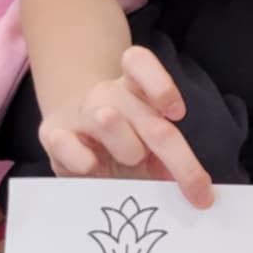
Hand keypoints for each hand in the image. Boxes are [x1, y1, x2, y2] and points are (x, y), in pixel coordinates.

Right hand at [39, 46, 212, 207]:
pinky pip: (68, 145)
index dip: (160, 84)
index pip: (138, 62)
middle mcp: (107, 94)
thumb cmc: (122, 146)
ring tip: (129, 162)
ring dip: (129, 149)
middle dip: (178, 158)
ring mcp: (79, 112)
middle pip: (146, 116)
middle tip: (196, 188)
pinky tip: (93, 169)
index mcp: (135, 89)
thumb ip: (172, 158)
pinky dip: (86, 163)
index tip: (177, 114)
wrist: (72, 142)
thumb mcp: (152, 148)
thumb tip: (200, 191)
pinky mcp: (53, 134)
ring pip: (108, 119)